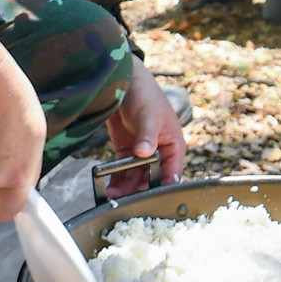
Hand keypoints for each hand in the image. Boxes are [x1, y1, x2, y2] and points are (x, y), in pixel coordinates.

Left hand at [103, 58, 186, 194]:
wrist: (123, 79)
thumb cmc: (145, 93)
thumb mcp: (149, 115)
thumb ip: (147, 135)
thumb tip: (145, 153)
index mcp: (173, 146)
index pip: (172, 174)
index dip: (162, 188)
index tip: (150, 201)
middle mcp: (159, 152)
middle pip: (152, 179)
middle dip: (139, 191)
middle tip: (125, 202)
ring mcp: (142, 152)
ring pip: (136, 178)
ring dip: (125, 188)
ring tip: (112, 197)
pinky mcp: (126, 150)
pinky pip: (123, 170)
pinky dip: (116, 179)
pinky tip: (107, 188)